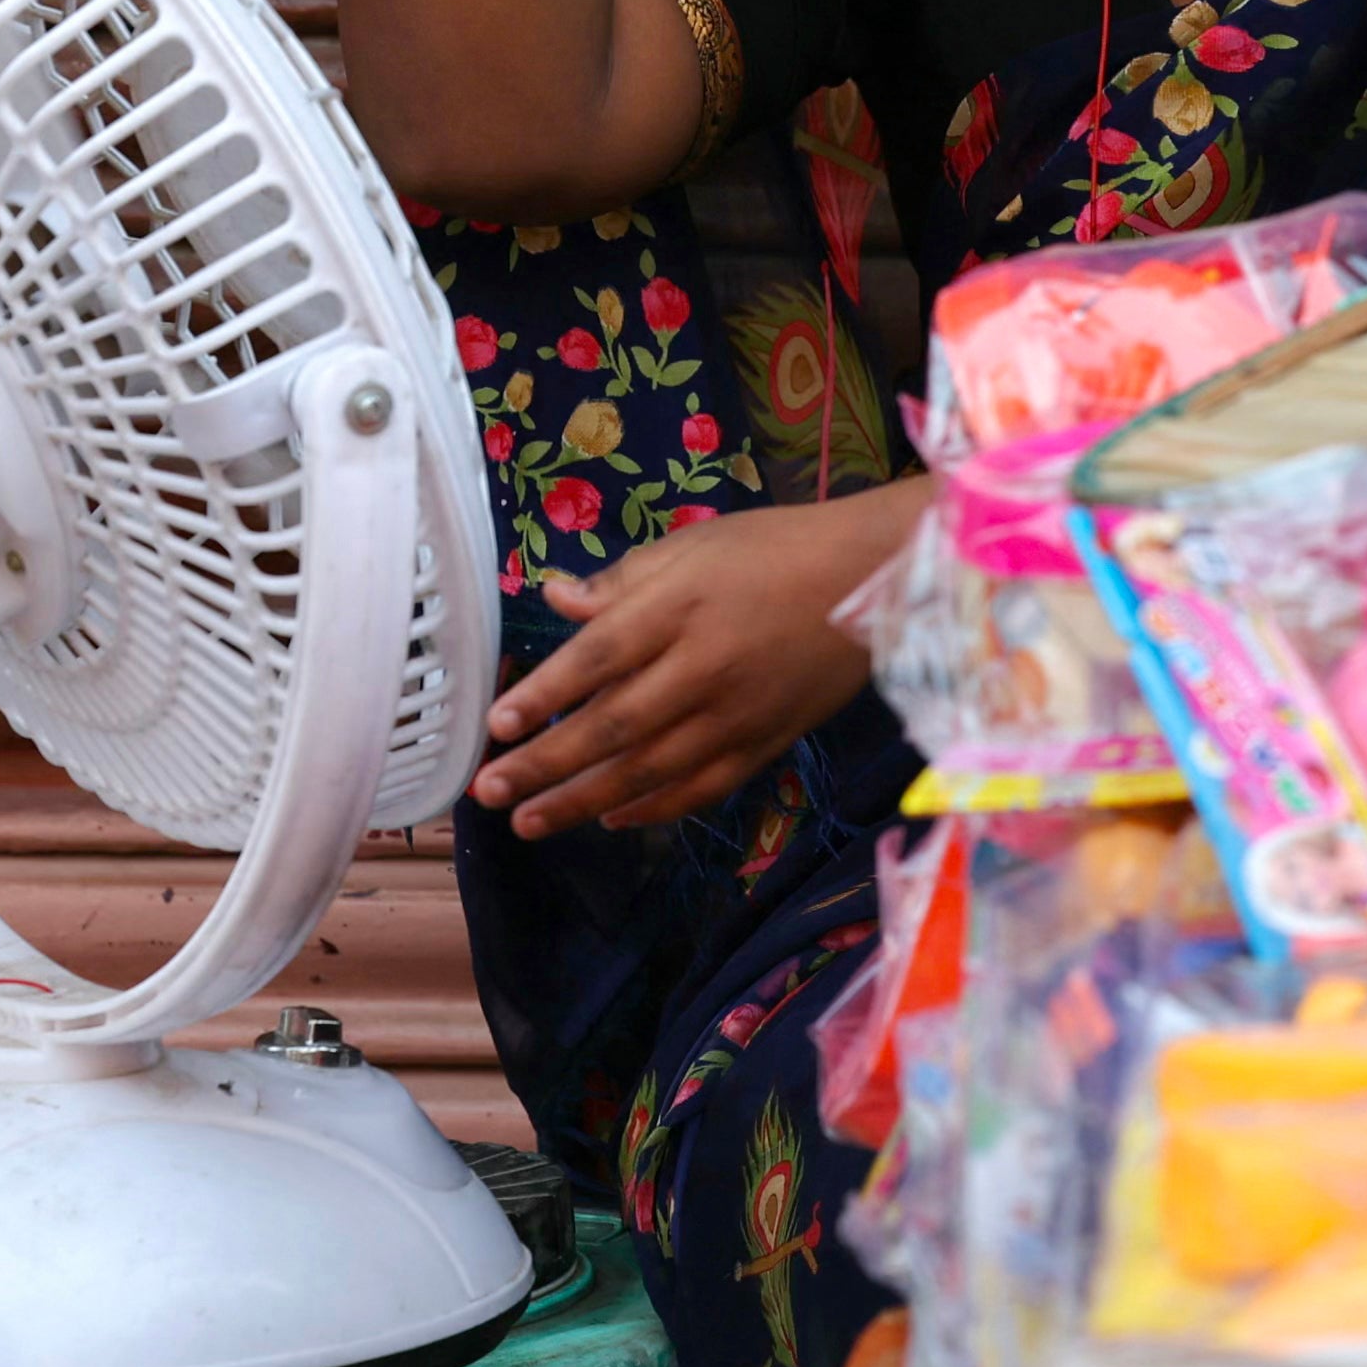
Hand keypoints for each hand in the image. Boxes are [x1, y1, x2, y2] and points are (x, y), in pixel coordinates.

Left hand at [469, 479, 924, 836]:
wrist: (877, 580)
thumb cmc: (778, 548)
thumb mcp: (696, 545)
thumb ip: (624, 580)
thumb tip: (555, 598)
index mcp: (682, 606)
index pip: (600, 656)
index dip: (545, 693)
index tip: (497, 725)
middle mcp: (705, 666)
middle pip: (614, 725)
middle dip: (546, 764)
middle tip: (489, 792)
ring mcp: (737, 713)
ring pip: (650, 769)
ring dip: (582, 800)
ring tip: (527, 821)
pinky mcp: (766, 742)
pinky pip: (702, 787)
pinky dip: (654, 808)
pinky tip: (610, 818)